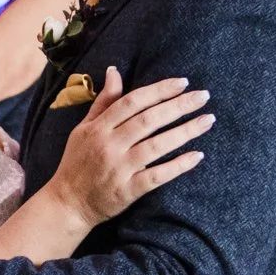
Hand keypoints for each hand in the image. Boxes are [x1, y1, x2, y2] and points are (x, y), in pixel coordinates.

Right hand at [44, 67, 212, 225]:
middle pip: (148, 120)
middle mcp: (109, 146)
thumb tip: (114, 71)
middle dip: (178, 106)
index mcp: (99, 128)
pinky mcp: (127, 191)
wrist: (67, 203)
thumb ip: (103, 102)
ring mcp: (119, 169)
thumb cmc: (77, 163)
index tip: (182, 82)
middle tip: (203, 96)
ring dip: (185, 132)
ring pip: (156, 146)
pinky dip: (178, 166)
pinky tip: (197, 155)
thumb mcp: (83, 129)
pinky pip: (157, 176)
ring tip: (208, 120)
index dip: (159, 90)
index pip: (132, 102)